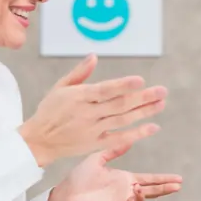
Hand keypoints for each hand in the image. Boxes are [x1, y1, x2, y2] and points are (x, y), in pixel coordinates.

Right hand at [19, 54, 167, 165]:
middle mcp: (87, 114)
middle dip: (143, 98)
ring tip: (161, 104)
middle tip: (162, 91)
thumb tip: (94, 56)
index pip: (105, 90)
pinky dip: (136, 134)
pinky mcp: (94, 144)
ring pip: (122, 120)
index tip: (140, 80)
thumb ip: (79, 73)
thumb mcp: (59, 88)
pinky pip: (119, 139)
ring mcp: (92, 130)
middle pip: (119, 105)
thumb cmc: (50, 111)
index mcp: (78, 97)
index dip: (123, 85)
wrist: (38, 141)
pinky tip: (152, 127)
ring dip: (144, 112)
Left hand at [47, 140, 181, 200]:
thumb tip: (130, 138)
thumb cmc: (80, 176)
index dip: (163, 178)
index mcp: (125, 178)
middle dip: (165, 188)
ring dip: (144, 196)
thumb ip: (114, 149)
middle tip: (178, 186)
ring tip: (138, 190)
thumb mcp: (98, 158)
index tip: (178, 178)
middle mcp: (126, 190)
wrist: (65, 193)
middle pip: (151, 190)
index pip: (149, 178)